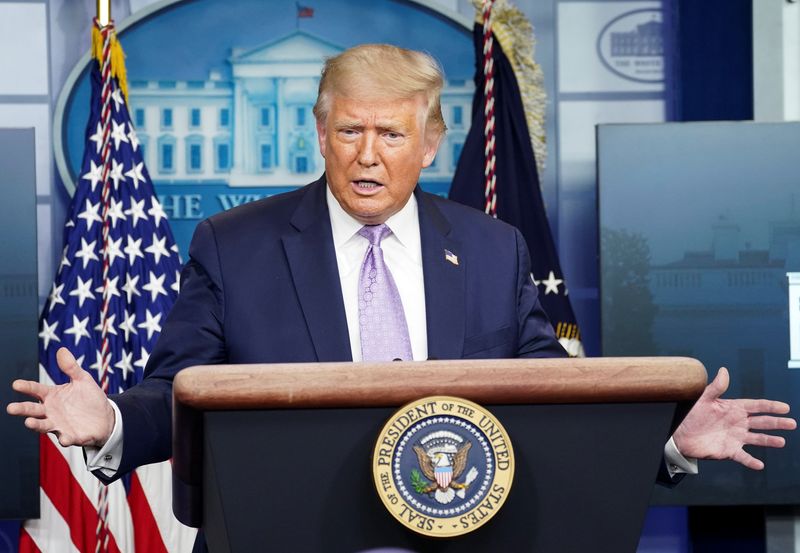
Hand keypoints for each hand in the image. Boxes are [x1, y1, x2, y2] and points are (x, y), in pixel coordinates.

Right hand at [6, 347, 114, 446]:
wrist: (105, 417)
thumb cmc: (89, 398)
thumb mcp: (82, 380)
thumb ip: (71, 367)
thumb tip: (62, 350)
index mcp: (52, 396)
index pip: (36, 390)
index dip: (26, 387)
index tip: (16, 384)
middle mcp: (51, 411)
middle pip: (34, 410)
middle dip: (22, 409)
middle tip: (11, 408)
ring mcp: (59, 425)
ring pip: (44, 426)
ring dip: (36, 425)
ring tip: (28, 422)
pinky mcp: (71, 436)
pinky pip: (66, 438)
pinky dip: (64, 439)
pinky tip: (65, 438)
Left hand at [672, 367, 795, 469]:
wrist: (678, 434)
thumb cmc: (689, 415)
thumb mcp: (702, 399)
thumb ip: (715, 387)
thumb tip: (724, 370)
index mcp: (733, 409)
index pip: (756, 406)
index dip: (771, 406)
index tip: (785, 407)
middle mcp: (738, 423)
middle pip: (762, 422)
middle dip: (777, 423)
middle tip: (791, 423)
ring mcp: (735, 437)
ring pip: (757, 439)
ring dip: (769, 440)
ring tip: (781, 441)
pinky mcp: (729, 451)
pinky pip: (743, 457)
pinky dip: (751, 461)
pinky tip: (759, 465)